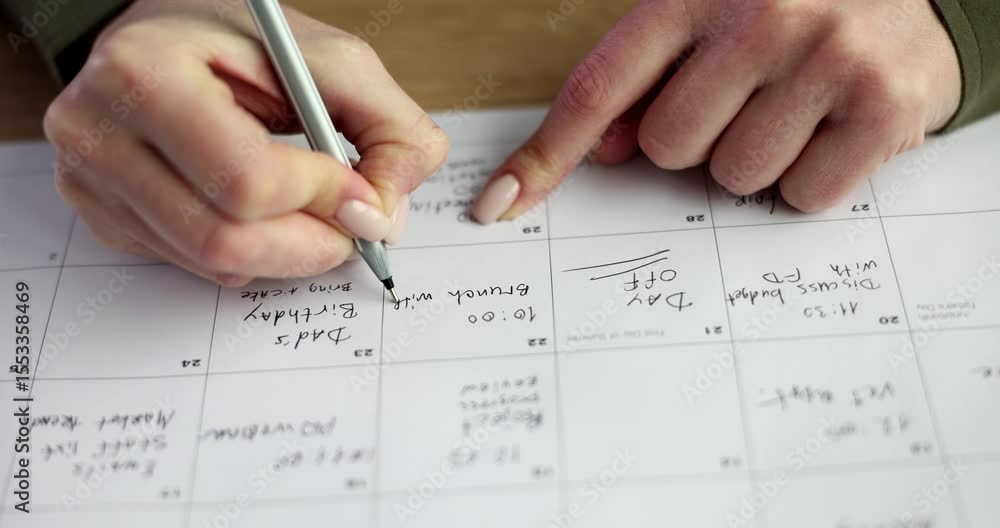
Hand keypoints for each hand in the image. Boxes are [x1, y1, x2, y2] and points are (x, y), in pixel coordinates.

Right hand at [44, 0, 447, 285]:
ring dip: (285, 253)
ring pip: (211, 262)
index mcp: (146, 74)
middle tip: (350, 227)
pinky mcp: (101, 216)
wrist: (163, 41)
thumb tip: (384, 217)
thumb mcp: (331, 59)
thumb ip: (388, 127)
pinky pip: (193, 266)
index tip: (363, 193)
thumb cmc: (241, 43)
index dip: (323, 198)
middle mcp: (98, 132)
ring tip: (314, 215)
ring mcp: (91, 181)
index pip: (247, 179)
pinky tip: (262, 213)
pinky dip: (249, 253)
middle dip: (310, 244)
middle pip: (224, 238)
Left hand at [472, 0, 960, 221]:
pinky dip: (807, 179)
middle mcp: (761, 16)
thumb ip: (648, 81)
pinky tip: (829, 129)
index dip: (547, 153)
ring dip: (753, 160)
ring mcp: (826, 58)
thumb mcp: (711, 23)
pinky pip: (801, 196)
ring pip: (733, 178)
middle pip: (668, 148)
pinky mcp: (883, 106)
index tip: (502, 204)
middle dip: (696, 141)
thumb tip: (598, 150)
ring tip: (792, 109)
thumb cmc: (791, 13)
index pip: (599, 87)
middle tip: (743, 99)